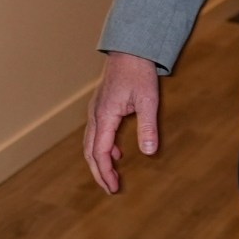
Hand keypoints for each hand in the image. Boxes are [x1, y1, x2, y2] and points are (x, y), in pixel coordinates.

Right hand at [85, 51, 163, 193]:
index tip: (113, 187)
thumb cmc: (139, 73)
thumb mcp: (148, 100)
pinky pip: (96, 133)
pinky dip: (102, 147)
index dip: (105, 172)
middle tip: (110, 189)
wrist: (130, 49)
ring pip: (90, 143)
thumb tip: (149, 152)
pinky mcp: (100, 107)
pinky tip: (116, 152)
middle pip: (89, 151)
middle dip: (98, 172)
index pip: (99, 152)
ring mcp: (95, 111)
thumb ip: (148, 127)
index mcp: (104, 116)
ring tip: (112, 175)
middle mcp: (95, 115)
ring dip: (99, 161)